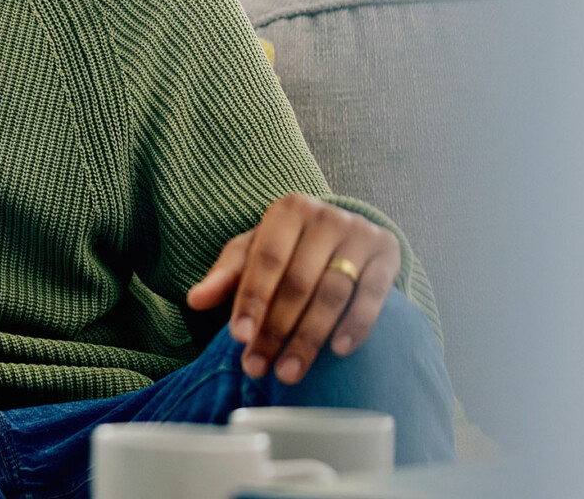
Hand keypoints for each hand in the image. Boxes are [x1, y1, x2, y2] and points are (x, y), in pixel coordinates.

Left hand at [186, 192, 400, 384]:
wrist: (342, 233)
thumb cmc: (287, 247)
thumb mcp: (252, 253)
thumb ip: (225, 276)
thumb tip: (194, 301)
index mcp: (288, 210)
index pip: (266, 261)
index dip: (252, 300)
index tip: (239, 338)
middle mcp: (326, 216)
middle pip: (298, 282)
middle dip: (276, 330)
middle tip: (258, 367)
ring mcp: (360, 233)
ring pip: (333, 293)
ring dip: (309, 337)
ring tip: (289, 372)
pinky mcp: (389, 253)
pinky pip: (373, 294)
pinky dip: (357, 323)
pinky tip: (338, 350)